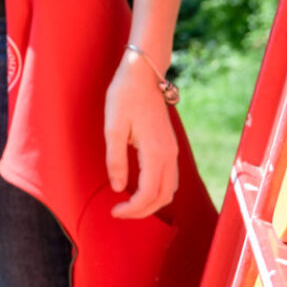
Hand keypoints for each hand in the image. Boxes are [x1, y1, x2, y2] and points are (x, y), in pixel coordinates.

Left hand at [105, 56, 179, 218]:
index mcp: (156, 152)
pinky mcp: (170, 146)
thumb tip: (119, 188)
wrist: (143, 74)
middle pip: (163, 197)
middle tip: (119, 212)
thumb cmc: (124, 97)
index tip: (114, 212)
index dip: (132, 209)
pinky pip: (170, 177)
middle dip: (143, 211)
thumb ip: (116, 160)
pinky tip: (140, 188)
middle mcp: (169, 154)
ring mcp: (172, 150)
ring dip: (152, 202)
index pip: (149, 194)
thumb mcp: (113, 127)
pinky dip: (158, 190)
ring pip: (170, 189)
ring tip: (128, 204)